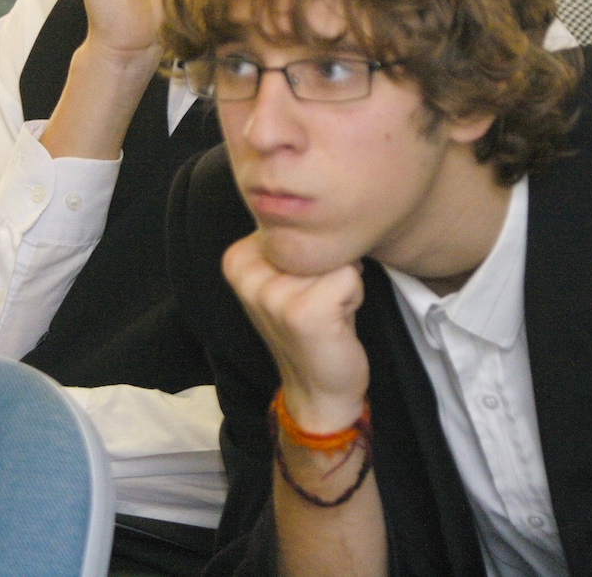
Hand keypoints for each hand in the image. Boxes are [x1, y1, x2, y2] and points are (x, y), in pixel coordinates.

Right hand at [222, 233, 369, 433]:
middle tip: (318, 300)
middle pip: (314, 236)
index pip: (294, 222)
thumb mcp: (285, 276)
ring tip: (327, 310)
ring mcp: (273, 295)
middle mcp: (248, 275)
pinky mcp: (303, 312)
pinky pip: (349, 275)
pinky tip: (337, 319)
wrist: (318, 389)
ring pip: (334, 255)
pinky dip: (354, 295)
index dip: (310, 251)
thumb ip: (287, 242)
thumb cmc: (312, 326)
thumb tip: (319, 202)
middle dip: (328, 264)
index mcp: (237, 259)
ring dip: (342, 281)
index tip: (302, 284)